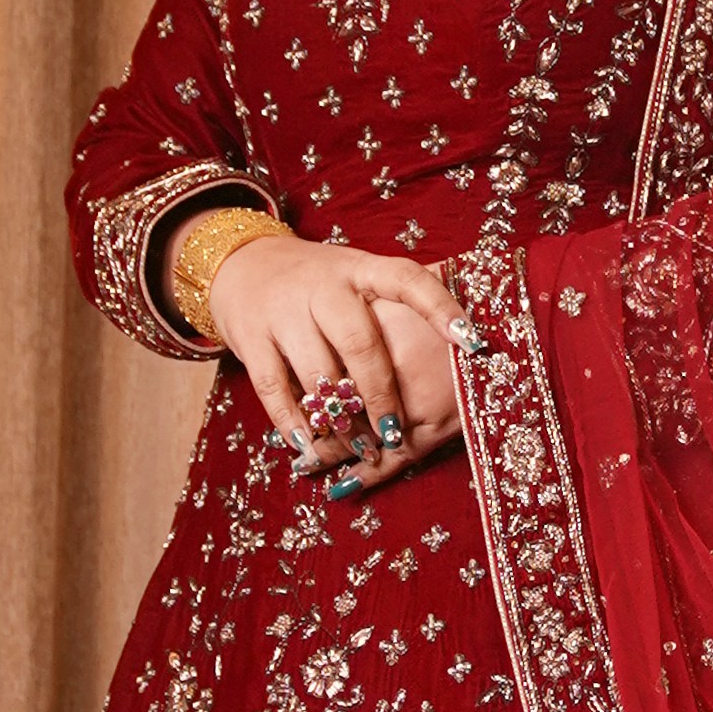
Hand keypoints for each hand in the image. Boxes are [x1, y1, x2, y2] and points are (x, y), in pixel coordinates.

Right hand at [202, 230, 465, 472]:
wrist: (241, 264)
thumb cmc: (319, 282)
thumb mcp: (359, 274)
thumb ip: (401, 300)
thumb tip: (466, 331)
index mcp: (360, 268)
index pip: (407, 279)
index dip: (441, 308)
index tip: (471, 342)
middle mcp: (322, 286)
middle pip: (359, 343)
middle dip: (381, 394)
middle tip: (395, 433)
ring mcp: (282, 311)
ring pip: (318, 373)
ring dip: (341, 419)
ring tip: (361, 448)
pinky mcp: (250, 338)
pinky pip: (274, 388)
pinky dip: (293, 421)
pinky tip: (308, 444)